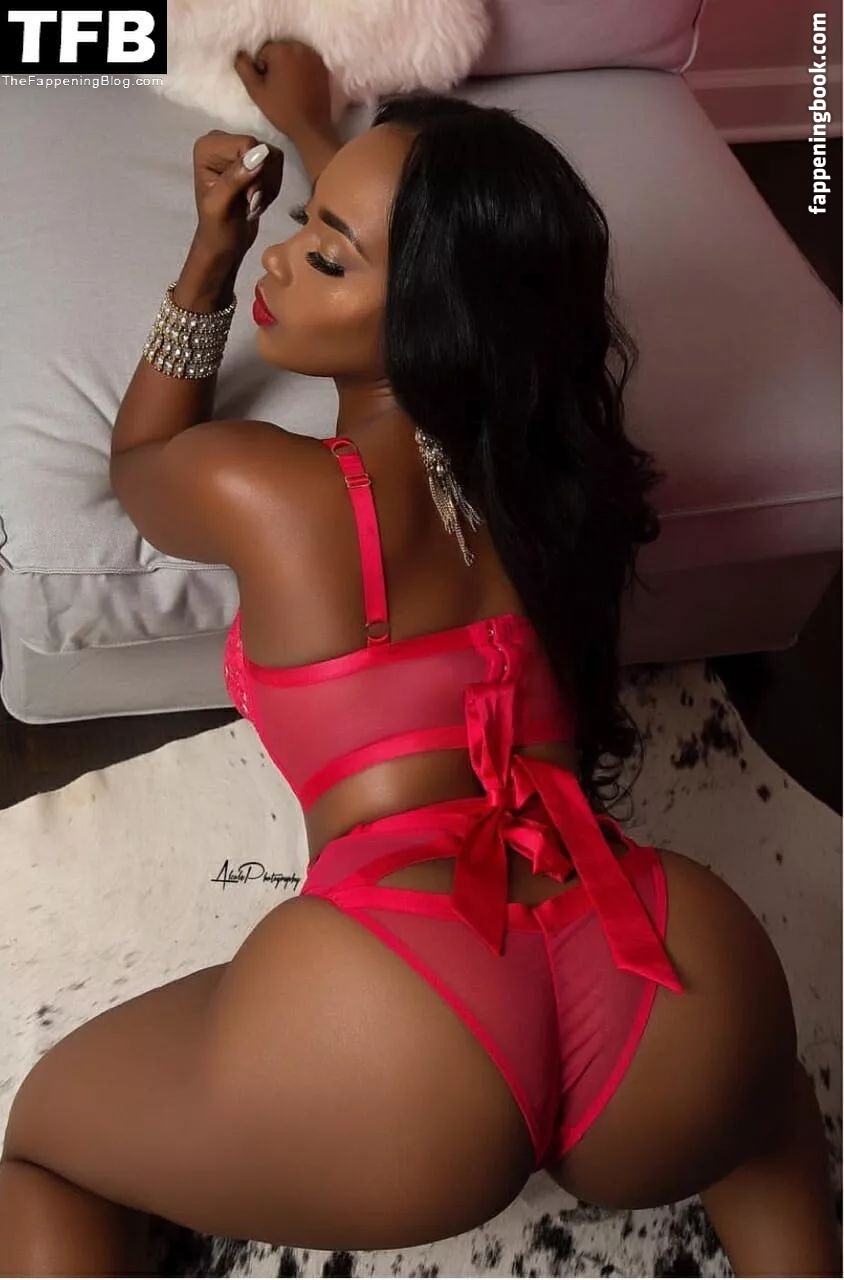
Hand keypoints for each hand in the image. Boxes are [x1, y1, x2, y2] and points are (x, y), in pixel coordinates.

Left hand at [192, 131, 283, 261]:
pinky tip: (259, 201)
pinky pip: (277, 166)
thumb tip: (259, 153)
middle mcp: (222, 142)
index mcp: (208, 146)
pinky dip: (273, 188)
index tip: (247, 197)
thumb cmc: (217, 230)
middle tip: (250, 202)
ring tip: (253, 204)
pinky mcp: (252, 161)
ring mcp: (238, 151)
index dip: (255, 172)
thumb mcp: (221, 206)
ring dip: (269, 187)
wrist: (224, 245)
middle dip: (263, 181)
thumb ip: (235, 179)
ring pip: (273, 158)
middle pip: (263, 149)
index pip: (248, 144)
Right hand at [233, 39, 334, 139]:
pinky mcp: (323, 67)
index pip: (264, 51)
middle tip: (278, 86)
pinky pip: (306, 62)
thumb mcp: (256, 91)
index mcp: (281, 50)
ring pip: (293, 55)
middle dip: (276, 64)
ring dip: (288, 66)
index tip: (268, 85)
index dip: (262, 69)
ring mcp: (313, 56)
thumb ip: (244, 69)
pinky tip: (300, 87)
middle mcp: (299, 47)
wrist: (311, 127)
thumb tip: (240, 54)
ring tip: (289, 87)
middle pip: (280, 50)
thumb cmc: (281, 110)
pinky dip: (301, 70)